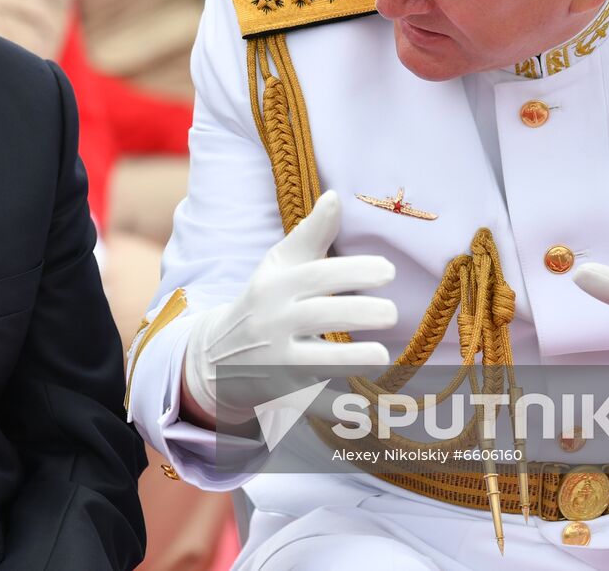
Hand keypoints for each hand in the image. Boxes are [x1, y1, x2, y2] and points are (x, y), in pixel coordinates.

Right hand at [182, 191, 396, 426]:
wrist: (216, 355)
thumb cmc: (263, 301)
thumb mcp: (279, 266)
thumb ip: (311, 234)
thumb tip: (336, 196)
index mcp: (276, 286)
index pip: (317, 275)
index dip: (353, 271)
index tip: (388, 271)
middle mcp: (274, 321)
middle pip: (319, 315)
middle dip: (356, 313)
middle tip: (392, 313)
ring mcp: (276, 360)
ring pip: (314, 360)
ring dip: (348, 359)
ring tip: (382, 354)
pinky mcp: (281, 392)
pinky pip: (311, 402)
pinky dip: (335, 409)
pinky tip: (365, 412)